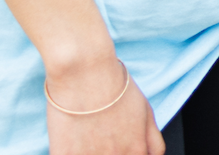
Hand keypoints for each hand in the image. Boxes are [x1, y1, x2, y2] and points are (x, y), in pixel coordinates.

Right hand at [44, 57, 163, 154]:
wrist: (86, 73)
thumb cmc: (116, 88)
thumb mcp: (147, 112)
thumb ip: (154, 142)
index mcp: (136, 151)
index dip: (127, 154)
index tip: (119, 148)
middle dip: (109, 153)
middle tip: (102, 139)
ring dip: (90, 152)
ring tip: (89, 137)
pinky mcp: (64, 154)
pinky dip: (69, 152)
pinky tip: (72, 143)